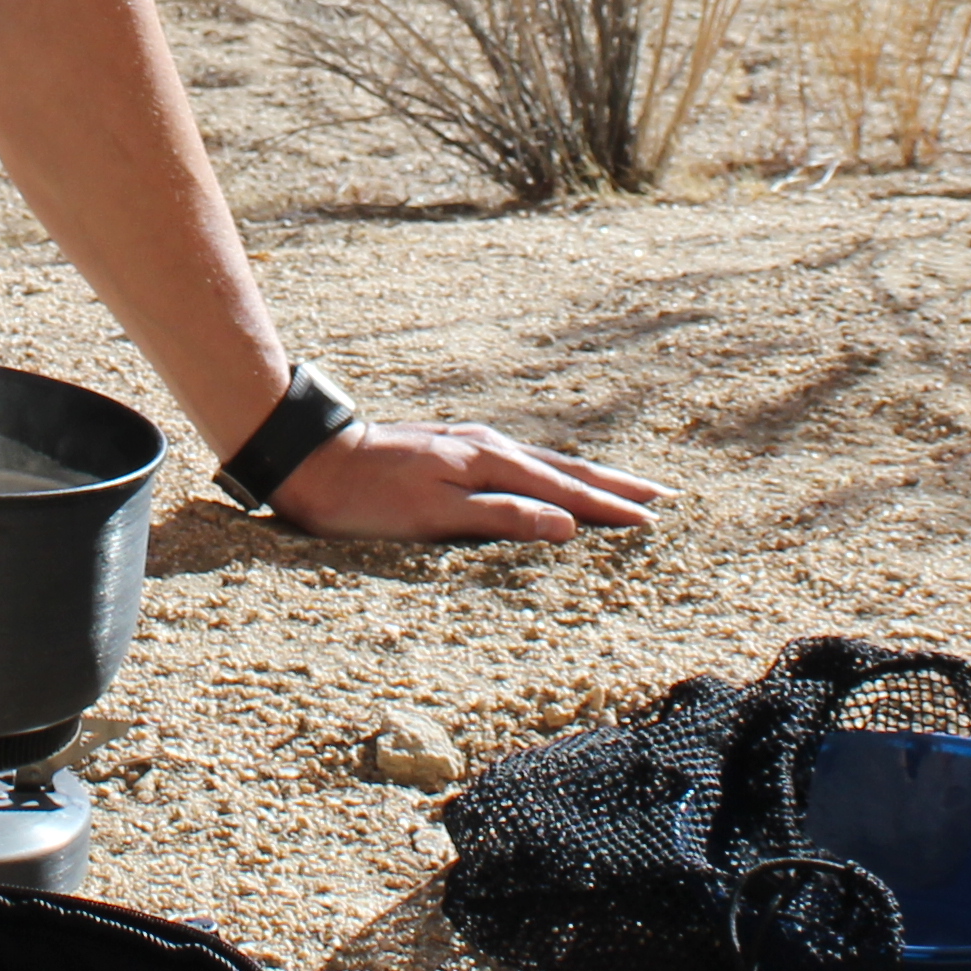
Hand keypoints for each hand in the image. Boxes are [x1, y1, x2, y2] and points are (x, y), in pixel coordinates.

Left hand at [262, 417, 663, 543]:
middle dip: (613, 485)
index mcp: (489, 463)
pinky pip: (520, 462)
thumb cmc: (365, 498)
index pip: (565, 491)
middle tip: (660, 496)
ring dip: (586, 476)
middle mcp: (486, 447)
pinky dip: (550, 472)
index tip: (652, 520)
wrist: (309, 459)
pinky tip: (548, 478)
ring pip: (544, 462)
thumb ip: (502, 516)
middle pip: (564, 468)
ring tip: (620, 487)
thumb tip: (567, 525)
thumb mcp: (433, 515)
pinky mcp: (450, 450)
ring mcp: (468, 445)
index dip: (609, 508)